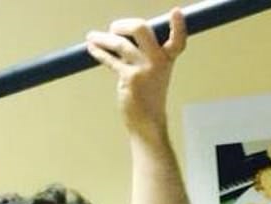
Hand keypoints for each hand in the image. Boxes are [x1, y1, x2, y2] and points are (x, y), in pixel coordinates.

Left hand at [85, 8, 186, 142]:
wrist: (148, 124)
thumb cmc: (148, 98)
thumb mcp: (153, 73)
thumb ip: (143, 54)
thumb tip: (120, 36)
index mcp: (167, 59)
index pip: (178, 41)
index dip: (178, 26)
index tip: (176, 12)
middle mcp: (159, 62)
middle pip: (141, 28)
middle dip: (123, 24)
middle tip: (114, 29)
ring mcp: (145, 69)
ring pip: (119, 43)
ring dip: (102, 38)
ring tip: (91, 37)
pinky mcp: (131, 78)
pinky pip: (111, 59)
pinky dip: (99, 52)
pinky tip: (92, 47)